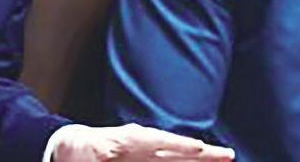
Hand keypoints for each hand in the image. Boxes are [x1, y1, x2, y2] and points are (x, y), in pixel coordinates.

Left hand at [52, 123, 234, 160]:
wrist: (71, 148)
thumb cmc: (78, 152)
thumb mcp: (87, 155)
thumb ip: (101, 156)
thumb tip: (114, 151)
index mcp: (127, 140)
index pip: (157, 142)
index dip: (178, 145)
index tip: (199, 147)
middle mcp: (141, 143)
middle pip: (176, 147)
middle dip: (202, 152)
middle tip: (228, 155)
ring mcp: (146, 151)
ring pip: (177, 154)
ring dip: (200, 156)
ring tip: (224, 157)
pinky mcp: (147, 158)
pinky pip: (169, 159)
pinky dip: (186, 157)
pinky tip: (201, 156)